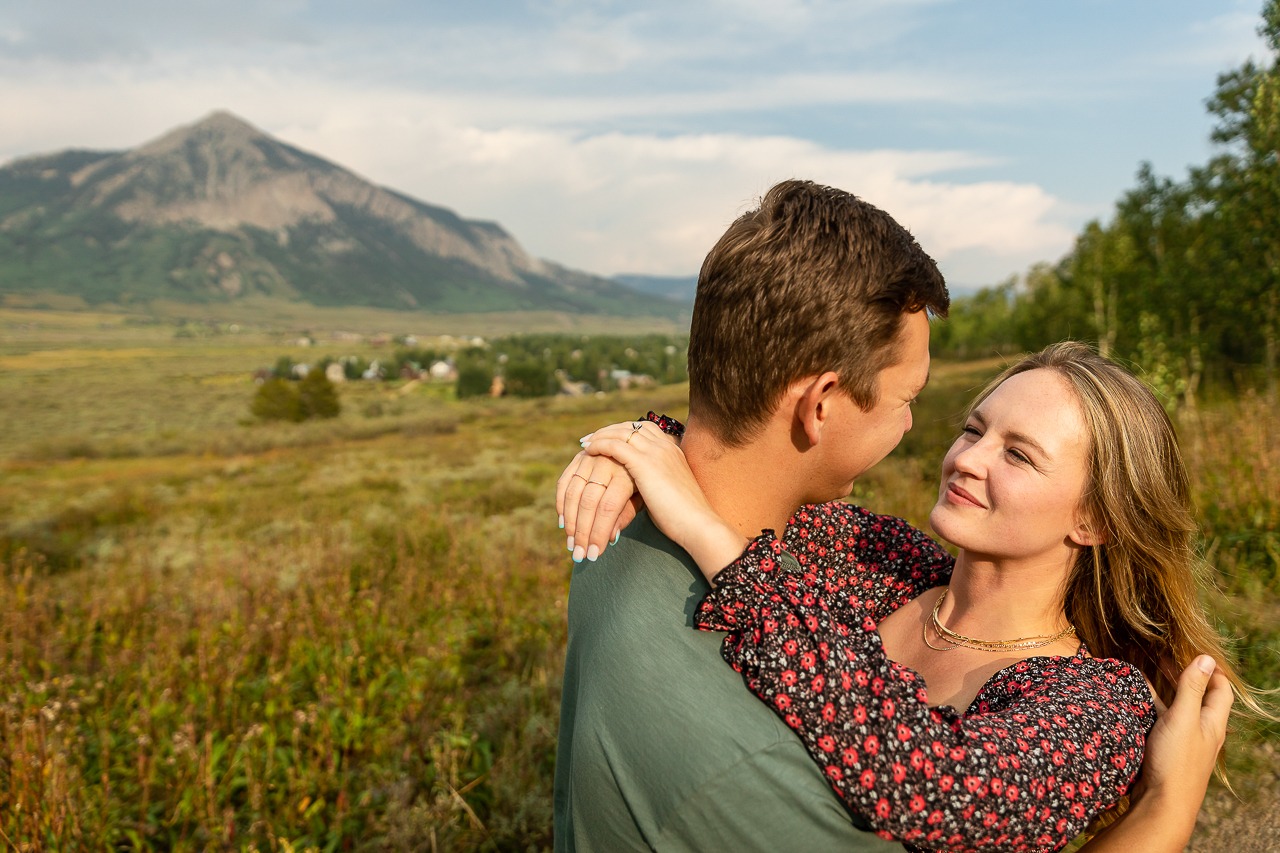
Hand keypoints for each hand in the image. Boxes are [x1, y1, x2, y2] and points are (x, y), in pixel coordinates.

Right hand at [555, 449, 641, 562]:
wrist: (644, 451)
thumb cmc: (647, 483)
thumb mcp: (644, 498)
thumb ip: (627, 515)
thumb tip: (610, 538)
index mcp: (628, 472)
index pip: (608, 507)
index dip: (599, 532)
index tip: (595, 554)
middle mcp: (607, 462)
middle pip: (588, 502)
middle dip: (582, 532)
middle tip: (579, 555)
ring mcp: (592, 457)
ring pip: (573, 493)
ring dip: (569, 522)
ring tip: (571, 544)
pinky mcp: (581, 457)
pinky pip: (565, 482)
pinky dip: (561, 503)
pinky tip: (562, 523)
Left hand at [582, 422, 747, 583]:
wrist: (698, 524)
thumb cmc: (684, 517)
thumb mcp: (669, 492)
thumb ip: (656, 483)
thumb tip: (639, 491)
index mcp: (673, 451)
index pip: (645, 429)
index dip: (625, 431)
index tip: (610, 437)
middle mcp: (665, 446)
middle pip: (631, 427)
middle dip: (609, 430)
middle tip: (591, 437)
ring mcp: (655, 452)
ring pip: (621, 432)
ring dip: (600, 436)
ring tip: (585, 443)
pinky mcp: (645, 464)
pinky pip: (615, 446)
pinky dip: (599, 445)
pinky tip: (588, 451)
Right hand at [1080, 654, 1230, 852]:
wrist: (1162, 804)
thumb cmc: (1176, 762)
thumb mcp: (1184, 719)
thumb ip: (1192, 688)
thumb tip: (1205, 658)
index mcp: (1212, 723)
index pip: (1221, 690)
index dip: (1212, 670)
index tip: (1196, 653)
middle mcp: (1200, 731)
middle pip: (1198, 697)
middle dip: (1185, 676)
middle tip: (1165, 658)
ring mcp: (1182, 741)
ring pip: (1177, 709)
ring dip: (1165, 691)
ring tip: (1148, 672)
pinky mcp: (1165, 750)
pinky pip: (1160, 722)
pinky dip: (1151, 708)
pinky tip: (1134, 701)